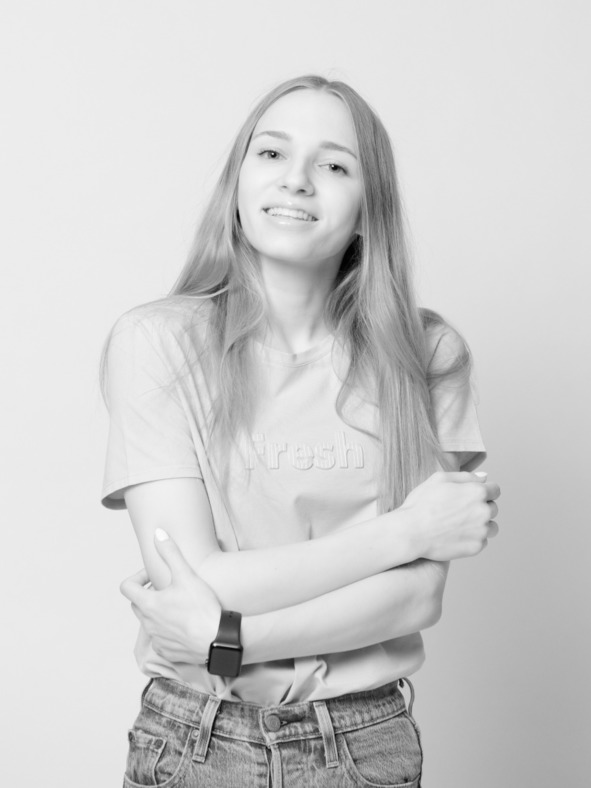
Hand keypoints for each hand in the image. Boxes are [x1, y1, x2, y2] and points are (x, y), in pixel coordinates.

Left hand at [120, 529, 221, 664]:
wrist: (216, 639)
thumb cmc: (201, 607)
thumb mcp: (186, 575)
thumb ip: (170, 552)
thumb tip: (158, 533)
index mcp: (148, 604)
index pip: (126, 587)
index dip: (137, 577)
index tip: (153, 577)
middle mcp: (148, 623)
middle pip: (137, 604)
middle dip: (148, 594)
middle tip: (168, 588)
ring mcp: (156, 639)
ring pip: (149, 622)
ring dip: (158, 612)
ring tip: (179, 606)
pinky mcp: (167, 651)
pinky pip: (160, 639)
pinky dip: (167, 630)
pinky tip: (184, 624)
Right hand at [400, 471, 499, 560]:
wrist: (411, 532)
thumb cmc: (422, 503)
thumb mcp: (439, 479)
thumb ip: (466, 476)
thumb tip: (485, 477)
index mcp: (477, 492)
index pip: (495, 490)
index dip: (483, 491)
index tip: (470, 496)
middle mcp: (484, 511)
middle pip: (493, 508)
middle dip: (481, 507)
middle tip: (459, 511)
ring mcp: (481, 531)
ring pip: (492, 526)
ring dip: (482, 524)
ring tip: (460, 524)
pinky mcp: (476, 547)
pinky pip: (483, 541)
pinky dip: (473, 538)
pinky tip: (456, 535)